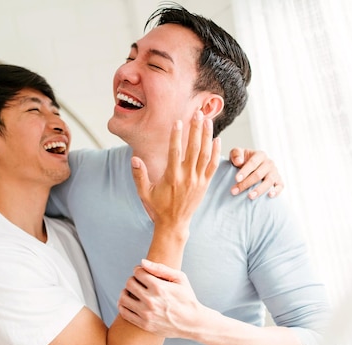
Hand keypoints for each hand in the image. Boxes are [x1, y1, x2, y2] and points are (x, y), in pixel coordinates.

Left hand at [118, 259, 202, 338]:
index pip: (138, 273)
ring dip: (125, 292)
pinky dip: (123, 305)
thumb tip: (142, 262)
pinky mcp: (144, 324)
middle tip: (138, 282)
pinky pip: (124, 313)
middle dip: (132, 280)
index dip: (139, 270)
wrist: (192, 323)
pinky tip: (129, 302)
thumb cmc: (187, 297)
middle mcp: (151, 300)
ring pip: (123, 298)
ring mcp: (147, 314)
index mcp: (159, 287)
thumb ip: (161, 268)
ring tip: (132, 292)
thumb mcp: (180, 279)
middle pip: (129, 284)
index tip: (142, 273)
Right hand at [131, 110, 220, 229]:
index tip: (178, 121)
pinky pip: (212, 166)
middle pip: (194, 149)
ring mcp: (198, 180)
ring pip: (205, 154)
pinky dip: (216, 152)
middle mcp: (187, 177)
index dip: (177, 136)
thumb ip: (139, 175)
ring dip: (208, 136)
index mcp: (171, 177)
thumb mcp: (144, 192)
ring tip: (209, 121)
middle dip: (196, 129)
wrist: (174, 224)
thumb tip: (134, 158)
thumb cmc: (158, 207)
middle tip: (198, 114)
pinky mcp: (205, 184)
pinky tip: (217, 139)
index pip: (175, 152)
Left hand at [229, 148, 283, 198]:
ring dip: (259, 190)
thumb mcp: (237, 153)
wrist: (251, 167)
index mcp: (260, 155)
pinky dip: (276, 191)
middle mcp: (269, 163)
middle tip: (235, 191)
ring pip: (269, 181)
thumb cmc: (243, 160)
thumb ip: (236, 154)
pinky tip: (270, 196)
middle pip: (258, 174)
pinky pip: (280, 186)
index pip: (253, 163)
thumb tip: (239, 161)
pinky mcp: (278, 181)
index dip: (244, 171)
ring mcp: (275, 172)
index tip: (236, 179)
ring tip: (250, 196)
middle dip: (246, 183)